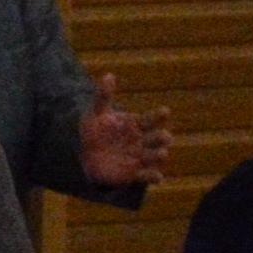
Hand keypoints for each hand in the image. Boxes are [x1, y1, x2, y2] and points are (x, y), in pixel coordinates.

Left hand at [76, 79, 176, 194]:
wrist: (87, 156)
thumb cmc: (95, 131)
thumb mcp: (96, 113)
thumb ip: (103, 96)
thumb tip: (109, 75)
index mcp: (135, 124)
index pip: (150, 119)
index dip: (158, 116)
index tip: (165, 112)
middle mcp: (142, 140)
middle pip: (158, 138)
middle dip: (163, 138)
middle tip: (164, 136)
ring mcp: (140, 157)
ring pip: (155, 156)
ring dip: (160, 155)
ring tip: (161, 153)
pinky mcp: (134, 173)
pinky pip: (147, 175)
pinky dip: (154, 176)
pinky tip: (158, 176)